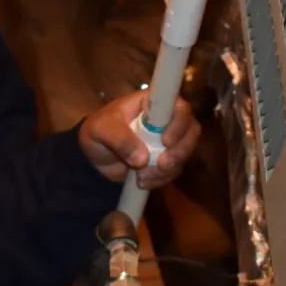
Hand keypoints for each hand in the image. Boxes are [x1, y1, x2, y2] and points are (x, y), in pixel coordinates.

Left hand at [79, 90, 200, 189]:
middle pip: (191, 130)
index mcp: (153, 103)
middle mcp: (166, 119)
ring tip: (142, 177)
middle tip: (161, 164)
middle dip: (179, 151)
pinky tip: (142, 181)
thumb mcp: (101, 129)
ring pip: (185, 153)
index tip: (165, 141)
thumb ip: (120, 139)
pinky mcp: (167, 159)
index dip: (179, 122)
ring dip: (167, 169)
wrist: (94, 158)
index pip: (178, 106)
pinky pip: (175, 170)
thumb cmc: (98, 131)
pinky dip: (161, 179)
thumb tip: (142, 158)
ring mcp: (169, 140)